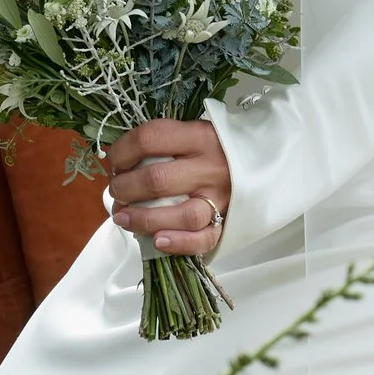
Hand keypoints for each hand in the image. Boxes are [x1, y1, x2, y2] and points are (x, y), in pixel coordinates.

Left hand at [102, 115, 231, 259]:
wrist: (260, 162)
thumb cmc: (215, 148)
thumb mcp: (192, 131)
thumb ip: (162, 143)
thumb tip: (117, 163)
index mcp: (198, 137)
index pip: (150, 139)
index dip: (121, 152)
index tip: (113, 161)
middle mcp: (210, 167)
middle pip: (158, 179)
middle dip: (125, 188)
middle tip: (116, 191)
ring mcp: (220, 197)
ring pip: (180, 215)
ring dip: (143, 219)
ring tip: (122, 218)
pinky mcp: (227, 222)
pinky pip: (204, 239)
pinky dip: (179, 243)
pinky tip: (157, 241)